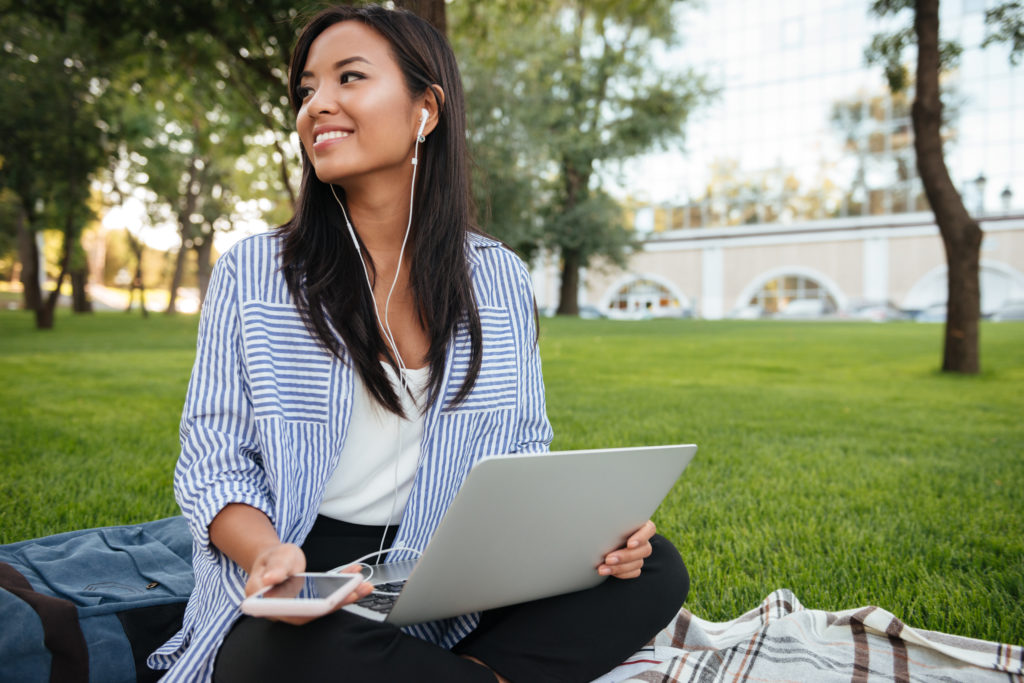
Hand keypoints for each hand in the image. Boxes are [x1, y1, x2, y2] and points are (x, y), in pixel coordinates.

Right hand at [245, 547, 373, 624]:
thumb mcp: (274, 558)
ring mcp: (301, 607)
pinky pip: (330, 597)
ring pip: (325, 605)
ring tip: (364, 585)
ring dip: (346, 595)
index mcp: (268, 603)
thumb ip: (274, 568)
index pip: (289, 611)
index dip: (309, 608)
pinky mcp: (313, 602)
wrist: (276, 561)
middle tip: (355, 591)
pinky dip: (345, 586)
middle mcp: (285, 610)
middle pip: (312, 611)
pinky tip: (355, 574)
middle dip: (336, 602)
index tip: (328, 602)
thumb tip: (269, 579)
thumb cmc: (272, 560)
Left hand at [598, 520, 655, 578]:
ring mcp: (640, 553)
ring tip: (602, 568)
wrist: (597, 537)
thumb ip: (609, 519)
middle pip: (644, 549)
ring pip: (638, 563)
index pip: (650, 529)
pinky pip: (634, 572)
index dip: (641, 537)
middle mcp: (643, 539)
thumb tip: (600, 518)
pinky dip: (621, 573)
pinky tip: (608, 571)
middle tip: (608, 559)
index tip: (629, 544)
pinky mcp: (636, 565)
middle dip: (625, 556)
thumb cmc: (602, 523)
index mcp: (640, 524)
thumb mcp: (606, 519)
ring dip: (619, 567)